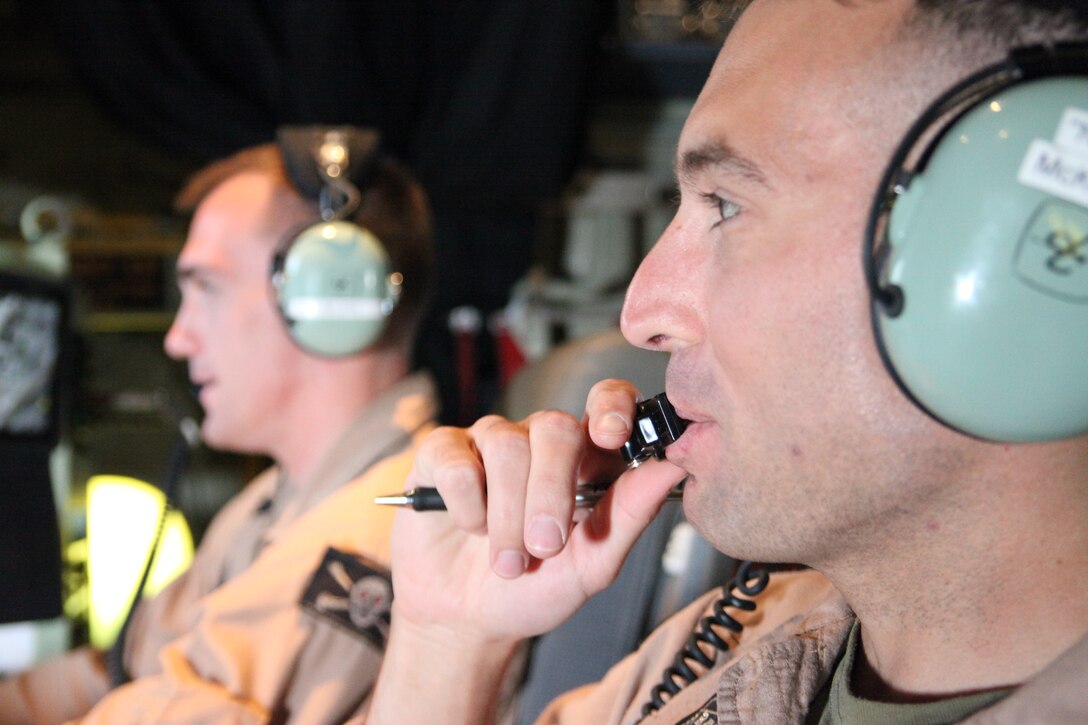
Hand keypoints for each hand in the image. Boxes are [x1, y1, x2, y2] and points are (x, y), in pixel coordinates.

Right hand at [388, 378, 686, 643]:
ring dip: (507, 515)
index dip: (612, 406)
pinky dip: (465, 505)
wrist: (468, 620)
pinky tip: (469, 528)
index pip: (607, 401)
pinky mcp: (442, 454)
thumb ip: (631, 515)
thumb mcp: (592, 567)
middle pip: (554, 426)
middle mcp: (540, 442)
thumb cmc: (536, 589)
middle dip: (551, 491)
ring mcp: (489, 443)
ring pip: (506, 446)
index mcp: (587, 460)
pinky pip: (456, 460)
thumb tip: (672, 467)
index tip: (612, 436)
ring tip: (508, 561)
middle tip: (545, 546)